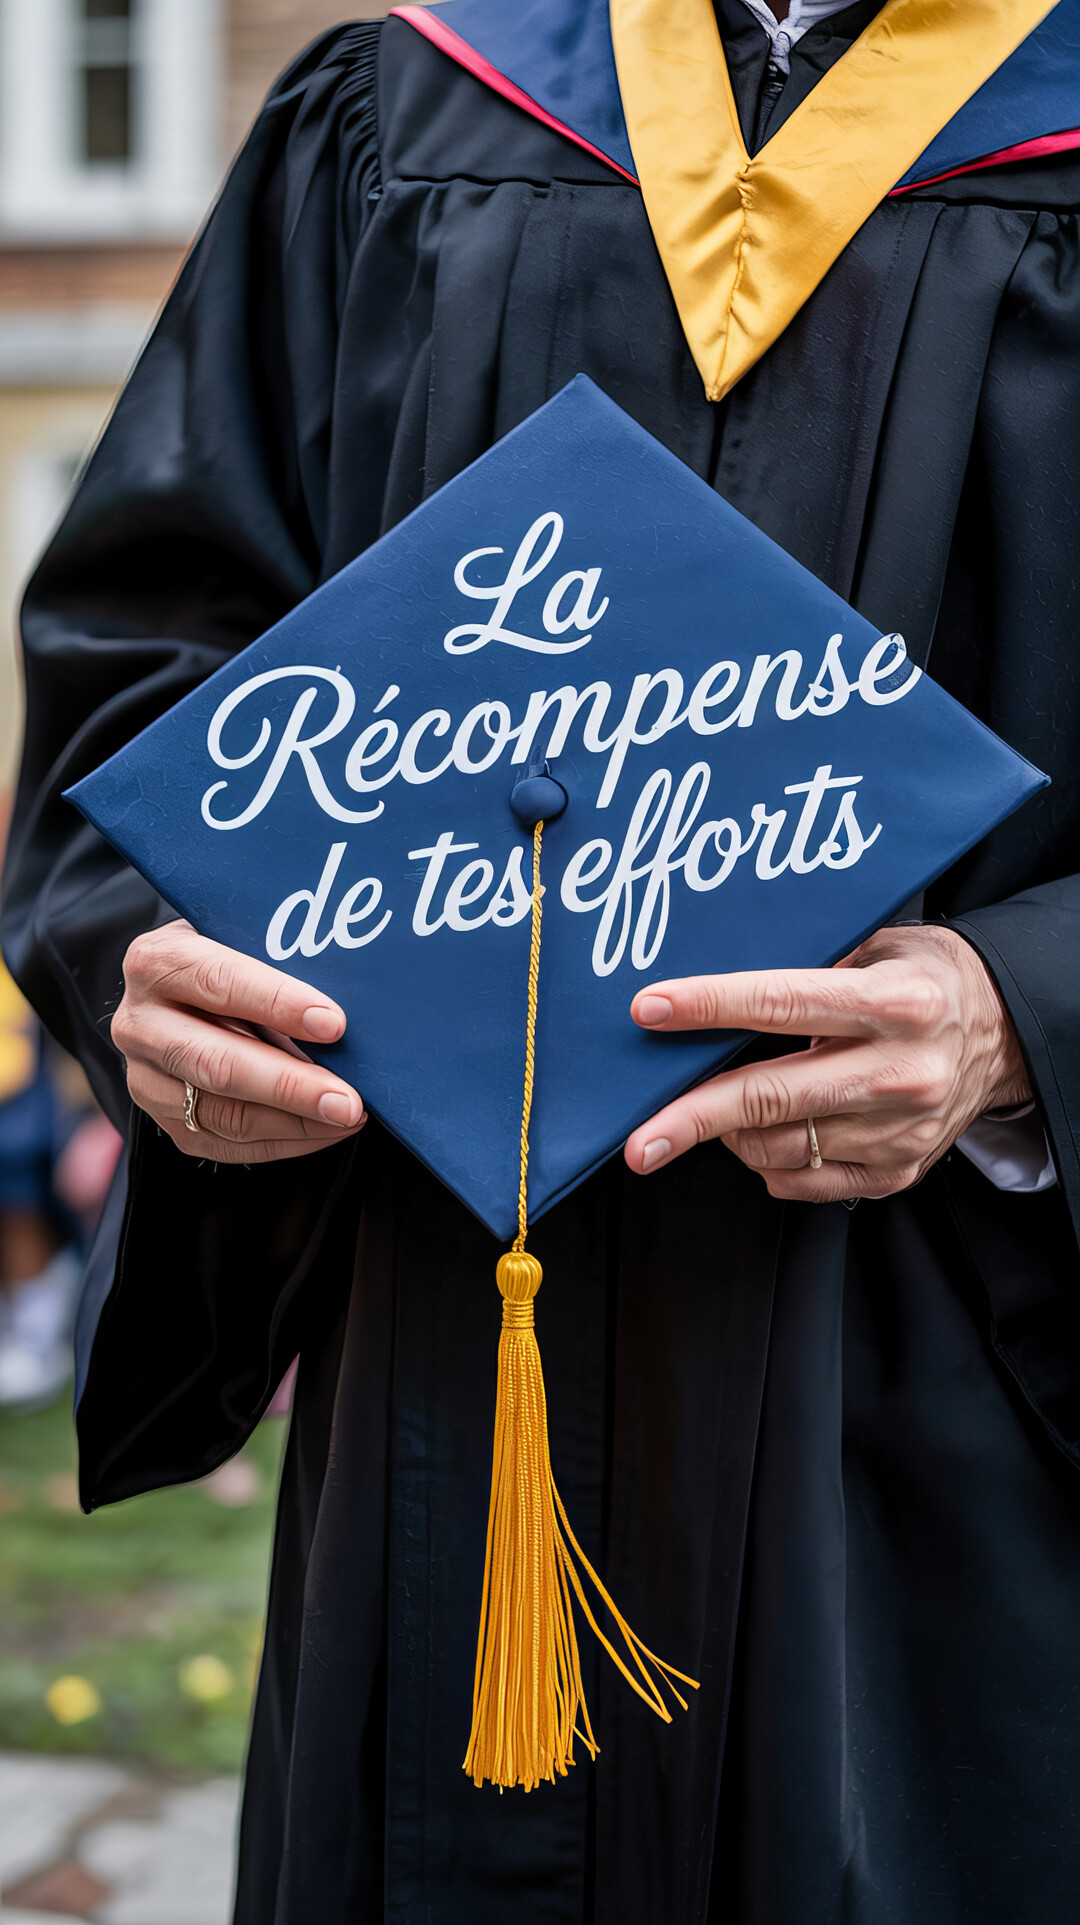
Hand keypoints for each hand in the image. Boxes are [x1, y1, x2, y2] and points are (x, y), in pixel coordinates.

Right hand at [112, 920, 365, 1163]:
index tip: (333, 1024)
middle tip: (346, 1099)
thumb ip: (277, 965)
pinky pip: (225, 1145)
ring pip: (223, 1114)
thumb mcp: (239, 941)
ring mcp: (146, 1077)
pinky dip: (283, 1142)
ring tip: (346, 1117)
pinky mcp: (163, 1119)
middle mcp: (141, 1023)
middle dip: (290, 1085)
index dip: (278, 1003)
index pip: (219, 982)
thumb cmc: (224, 961)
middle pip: (216, 1063)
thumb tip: (346, 1009)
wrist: (177, 993)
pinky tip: (323, 1131)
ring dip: (294, 1122)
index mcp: (158, 963)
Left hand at [624, 926, 1029, 1201]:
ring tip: (718, 1105)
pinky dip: (768, 1160)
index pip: (783, 1003)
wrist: (1006, 1034)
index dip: (710, 1007)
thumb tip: (710, 977)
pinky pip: (804, 1181)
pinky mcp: (899, 1170)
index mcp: (896, 1004)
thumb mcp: (879, 944)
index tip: (649, 1010)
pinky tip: (763, 1132)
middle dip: (693, 1118)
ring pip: (779, 1147)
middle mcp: (901, 1071)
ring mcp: (901, 1130)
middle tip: (638, 1139)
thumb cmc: (926, 980)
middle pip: (772, 1097)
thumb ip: (809, 960)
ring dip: (730, 1132)